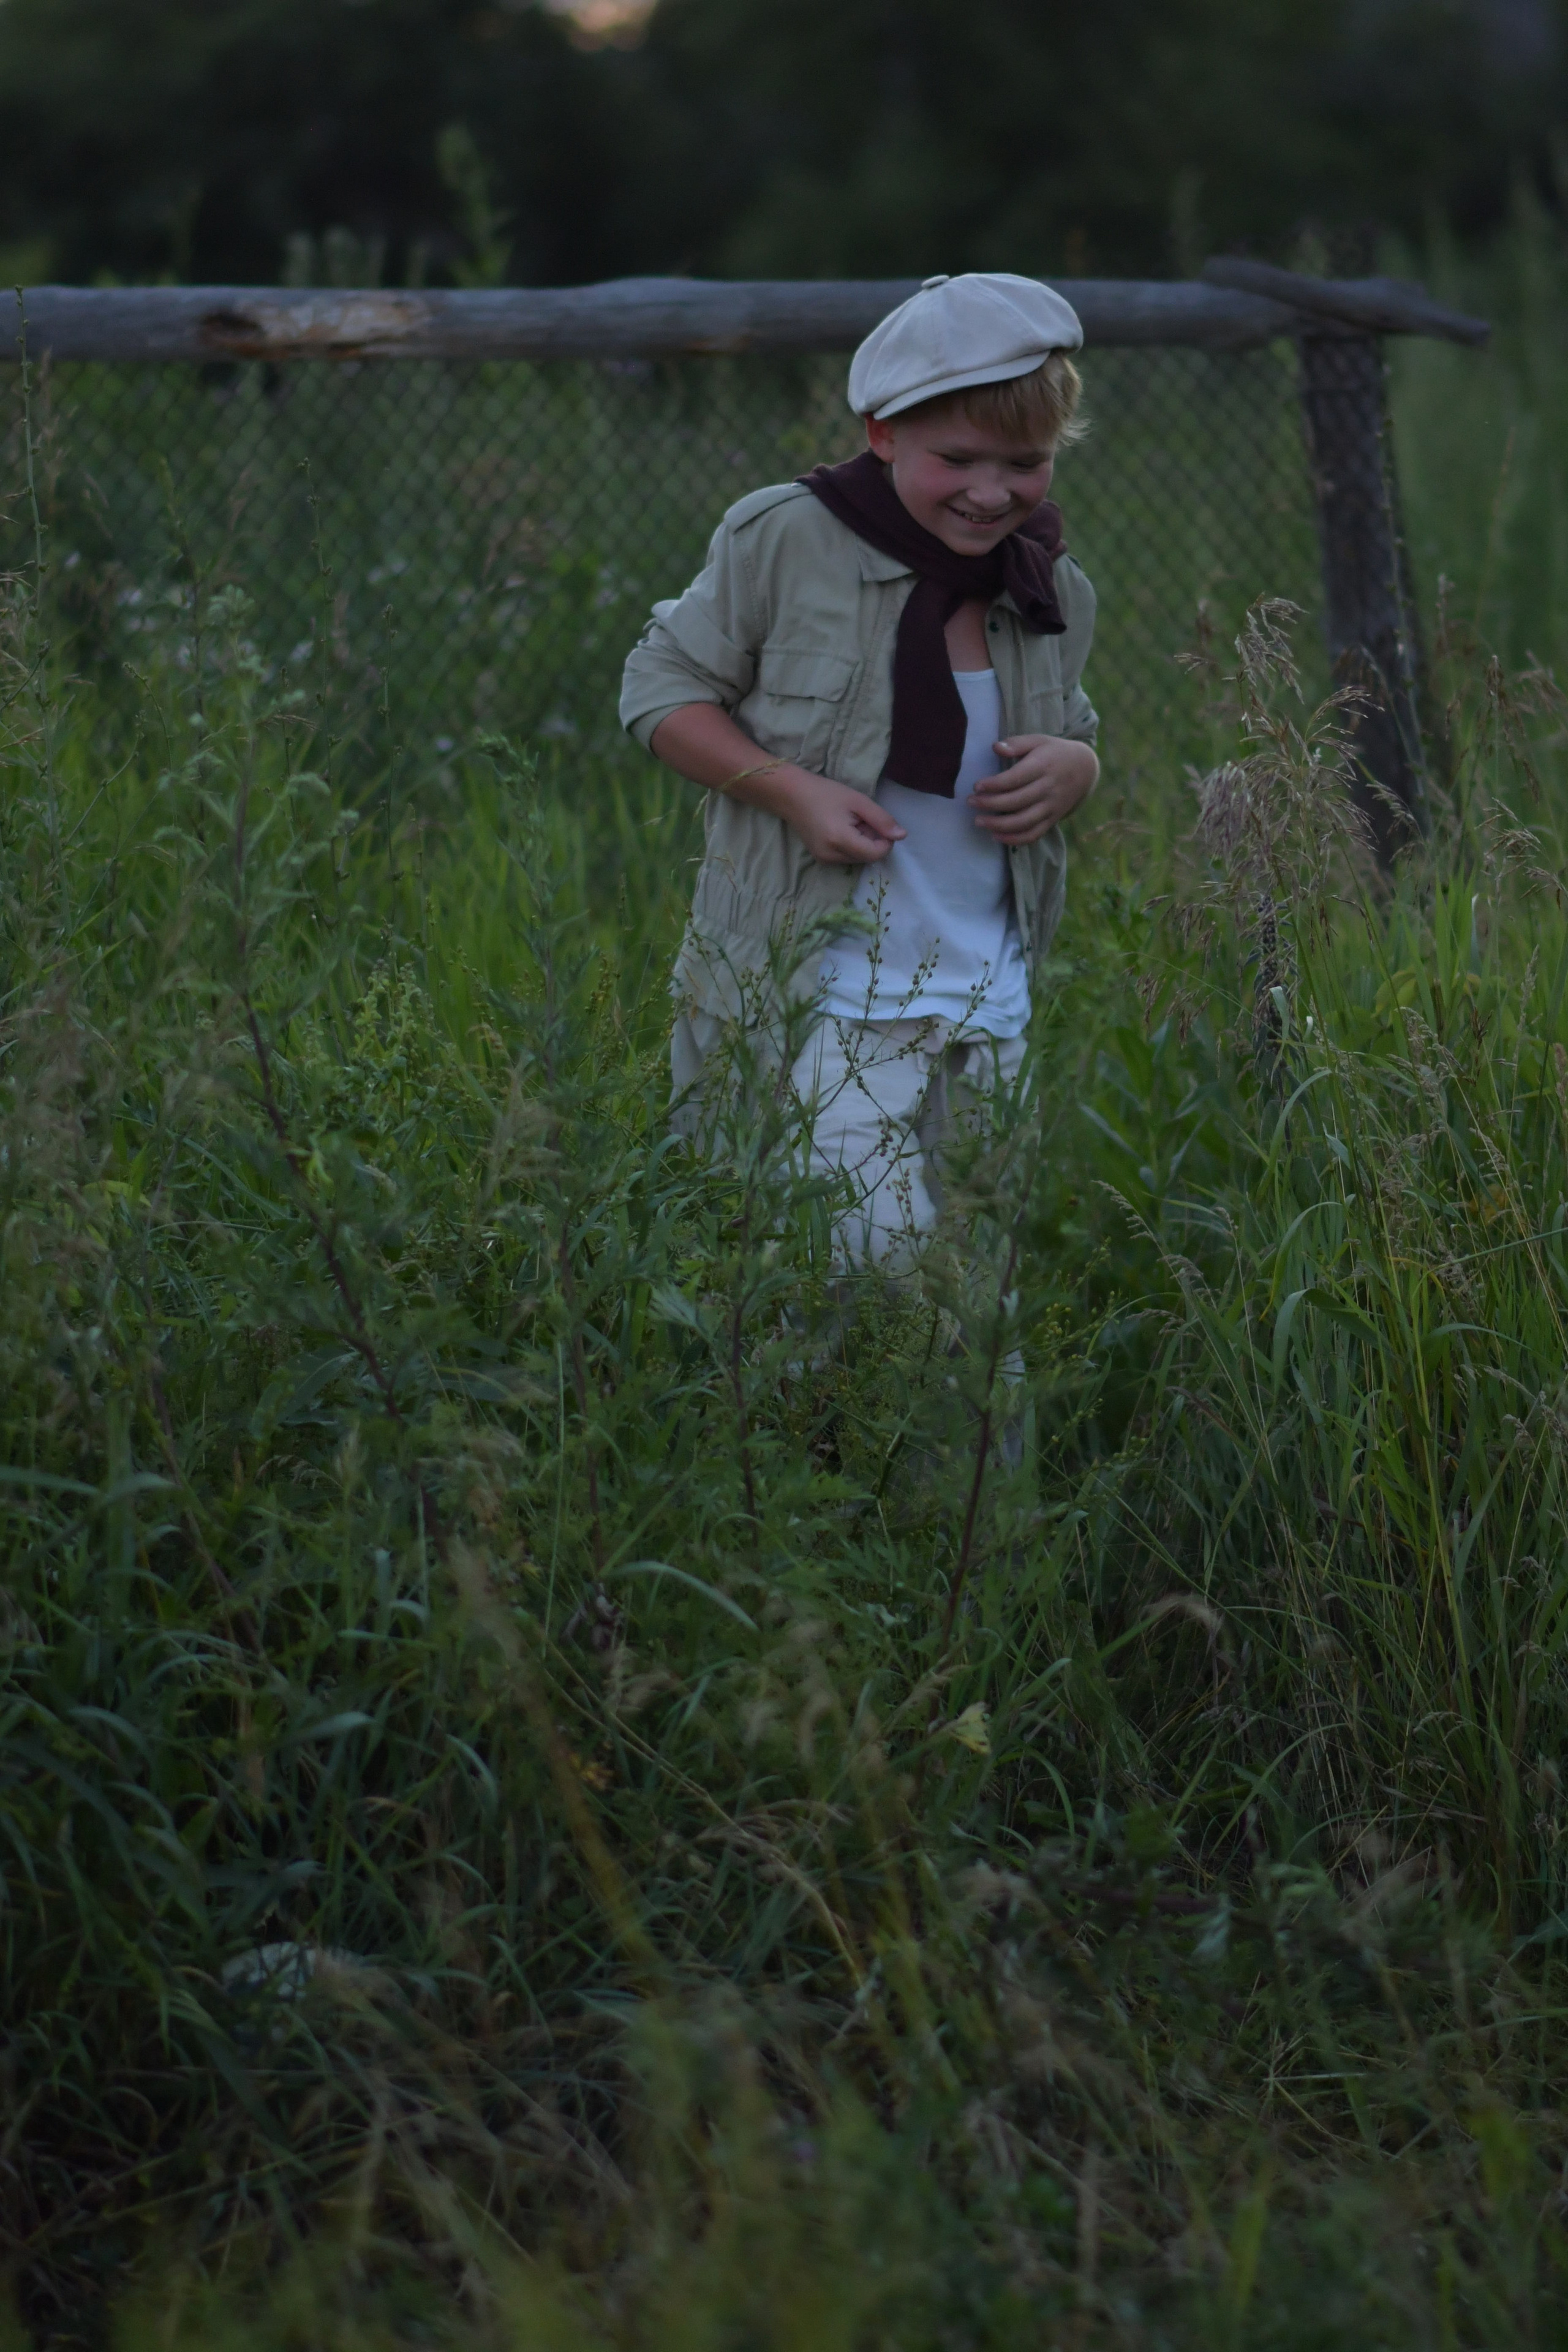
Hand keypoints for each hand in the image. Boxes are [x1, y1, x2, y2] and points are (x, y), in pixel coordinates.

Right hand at [777, 770, 906, 864]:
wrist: (792, 796)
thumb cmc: (826, 793)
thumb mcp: (858, 801)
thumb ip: (881, 819)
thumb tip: (902, 836)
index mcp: (841, 841)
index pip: (876, 854)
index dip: (885, 841)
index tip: (879, 823)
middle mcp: (832, 856)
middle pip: (868, 857)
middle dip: (871, 840)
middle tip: (860, 819)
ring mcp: (825, 860)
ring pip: (858, 859)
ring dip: (861, 843)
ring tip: (849, 823)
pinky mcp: (821, 859)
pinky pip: (846, 857)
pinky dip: (850, 845)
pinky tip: (840, 829)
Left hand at [968, 734, 1099, 844]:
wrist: (1085, 770)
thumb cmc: (1055, 753)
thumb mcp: (1038, 741)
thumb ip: (1017, 744)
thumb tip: (995, 747)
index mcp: (1043, 766)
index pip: (1016, 778)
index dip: (994, 784)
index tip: (976, 786)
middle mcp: (1048, 789)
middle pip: (1016, 801)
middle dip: (990, 804)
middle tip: (971, 802)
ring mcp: (1051, 807)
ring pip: (1023, 821)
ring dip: (998, 825)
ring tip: (978, 821)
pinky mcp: (1052, 820)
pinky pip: (1034, 834)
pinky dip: (1014, 839)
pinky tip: (996, 836)